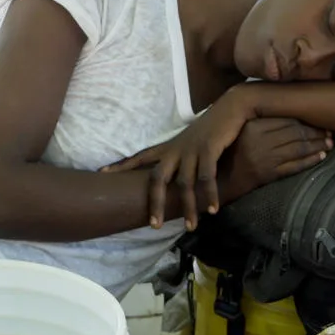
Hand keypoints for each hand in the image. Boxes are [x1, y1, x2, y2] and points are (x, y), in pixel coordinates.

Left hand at [99, 87, 259, 228]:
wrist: (231, 107)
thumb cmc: (212, 127)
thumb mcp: (190, 141)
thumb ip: (181, 156)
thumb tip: (177, 173)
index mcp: (169, 148)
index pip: (141, 157)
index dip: (122, 166)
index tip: (103, 173)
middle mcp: (176, 150)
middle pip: (157, 179)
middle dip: (155, 203)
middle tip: (153, 226)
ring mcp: (192, 150)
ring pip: (184, 184)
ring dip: (188, 207)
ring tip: (190, 227)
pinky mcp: (209, 149)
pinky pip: (207, 177)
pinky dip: (209, 195)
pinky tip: (212, 210)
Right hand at [221, 117, 331, 199]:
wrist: (217, 179)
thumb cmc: (228, 152)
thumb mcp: (239, 131)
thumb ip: (260, 121)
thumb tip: (288, 110)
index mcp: (251, 126)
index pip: (286, 119)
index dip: (305, 118)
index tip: (318, 117)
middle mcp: (258, 141)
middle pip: (295, 132)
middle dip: (316, 131)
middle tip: (329, 130)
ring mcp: (264, 158)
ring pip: (298, 148)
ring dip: (317, 145)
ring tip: (329, 142)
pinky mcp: (268, 174)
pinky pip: (295, 166)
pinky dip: (310, 161)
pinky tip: (321, 156)